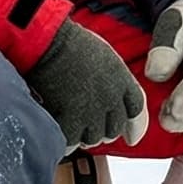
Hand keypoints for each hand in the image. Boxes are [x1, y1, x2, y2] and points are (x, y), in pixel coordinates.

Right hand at [24, 22, 148, 149]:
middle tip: (89, 126)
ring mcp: (90, 109)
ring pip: (94, 138)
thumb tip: (119, 101)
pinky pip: (71, 141)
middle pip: (115, 128)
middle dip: (104, 130)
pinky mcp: (69, 118)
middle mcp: (111, 97)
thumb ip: (116, 79)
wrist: (46, 42)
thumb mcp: (105, 56)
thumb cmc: (71, 43)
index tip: (128, 133)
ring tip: (73, 128)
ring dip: (84, 136)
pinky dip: (66, 141)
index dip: (132, 123)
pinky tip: (59, 132)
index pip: (136, 109)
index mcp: (122, 79)